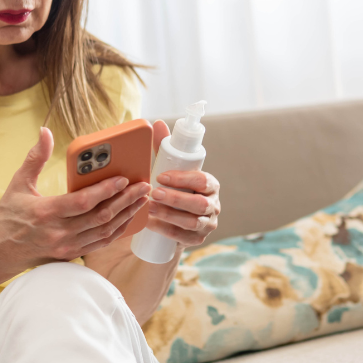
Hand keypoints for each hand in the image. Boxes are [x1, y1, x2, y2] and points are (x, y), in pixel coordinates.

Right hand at [0, 127, 150, 273]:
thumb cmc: (8, 216)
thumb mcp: (18, 184)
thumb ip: (35, 157)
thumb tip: (45, 132)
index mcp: (46, 212)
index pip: (83, 202)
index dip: (106, 190)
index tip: (123, 179)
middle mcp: (59, 232)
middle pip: (100, 217)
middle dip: (126, 200)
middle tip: (143, 186)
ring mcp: (67, 246)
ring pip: (105, 231)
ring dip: (126, 215)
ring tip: (141, 200)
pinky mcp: (72, 254)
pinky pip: (101, 243)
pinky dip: (118, 230)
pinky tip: (129, 217)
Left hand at [145, 120, 219, 247]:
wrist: (173, 220)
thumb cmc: (172, 188)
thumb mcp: (169, 169)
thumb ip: (164, 147)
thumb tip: (157, 123)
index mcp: (210, 185)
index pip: (202, 180)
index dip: (183, 179)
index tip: (160, 176)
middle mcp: (213, 205)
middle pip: (199, 203)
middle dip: (176, 199)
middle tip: (154, 193)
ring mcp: (208, 224)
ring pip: (192, 222)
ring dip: (169, 215)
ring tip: (149, 208)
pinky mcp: (198, 239)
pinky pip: (184, 237)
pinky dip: (166, 231)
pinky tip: (151, 224)